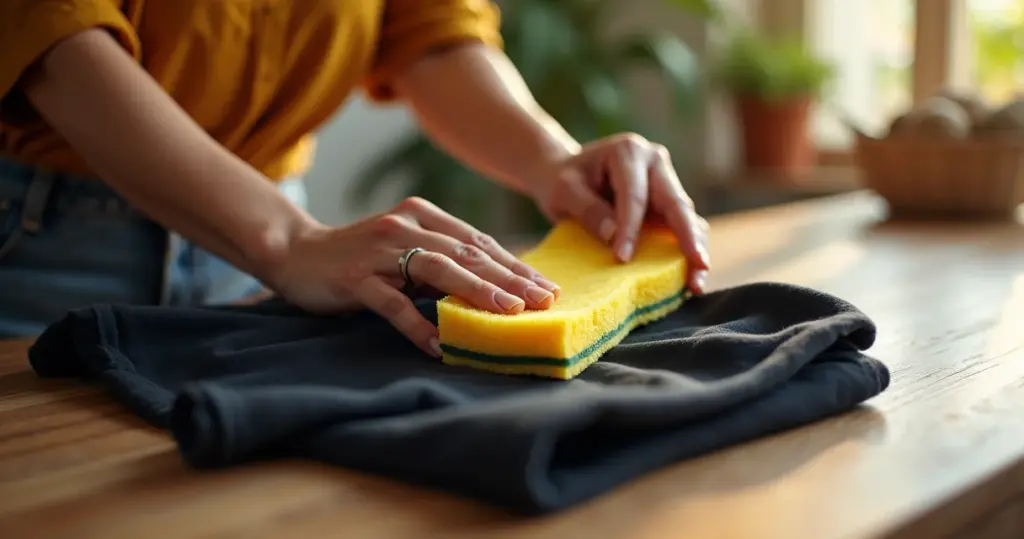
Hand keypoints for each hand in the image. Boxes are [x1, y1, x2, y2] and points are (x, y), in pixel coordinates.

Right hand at [266, 197, 560, 356]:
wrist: (297, 254)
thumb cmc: (361, 258)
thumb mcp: (407, 252)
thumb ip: (443, 261)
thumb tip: (497, 288)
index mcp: (423, 216)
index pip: (479, 241)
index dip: (514, 265)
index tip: (546, 288)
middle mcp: (406, 226)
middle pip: (467, 253)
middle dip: (509, 278)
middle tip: (542, 301)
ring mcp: (380, 251)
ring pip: (438, 269)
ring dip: (477, 291)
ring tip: (509, 313)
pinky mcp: (356, 278)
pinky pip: (393, 304)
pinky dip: (418, 325)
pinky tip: (440, 345)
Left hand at [530, 133, 710, 292]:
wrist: (567, 176)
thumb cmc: (562, 181)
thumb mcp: (563, 191)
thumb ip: (587, 209)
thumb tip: (614, 235)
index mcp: (629, 151)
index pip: (635, 195)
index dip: (631, 228)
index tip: (622, 259)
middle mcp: (655, 163)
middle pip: (676, 204)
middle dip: (688, 238)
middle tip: (698, 267)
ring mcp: (666, 183)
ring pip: (687, 218)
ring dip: (695, 250)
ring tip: (696, 283)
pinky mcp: (667, 205)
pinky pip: (683, 228)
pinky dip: (687, 252)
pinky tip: (689, 278)